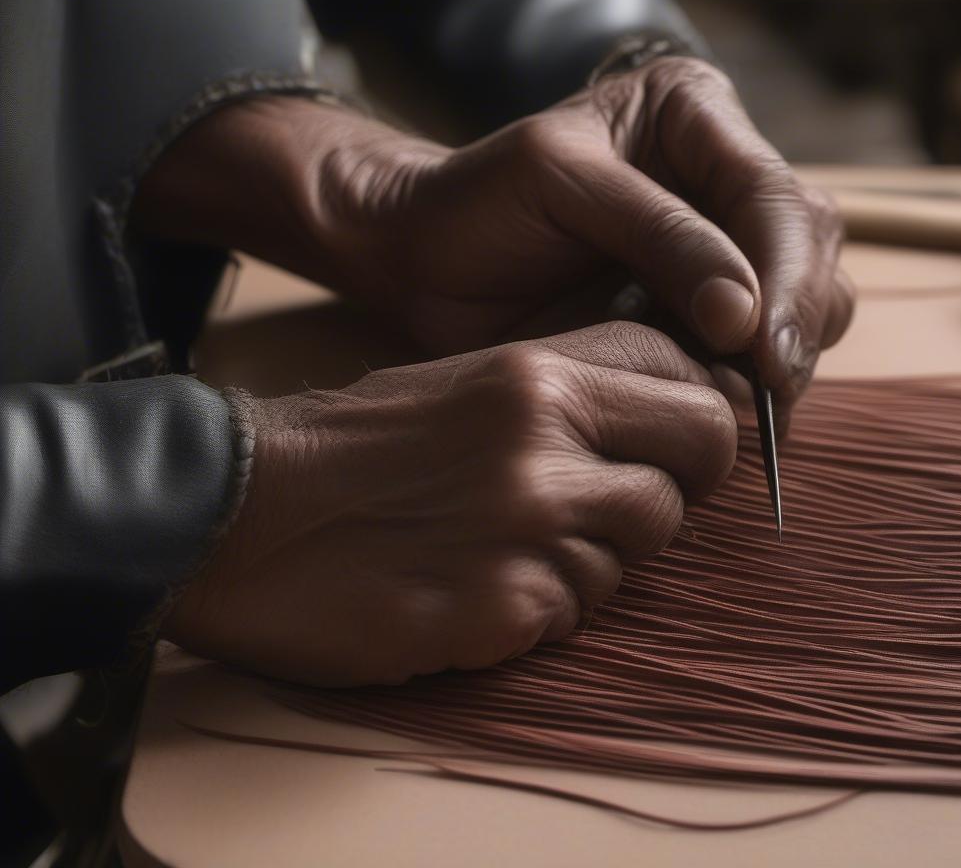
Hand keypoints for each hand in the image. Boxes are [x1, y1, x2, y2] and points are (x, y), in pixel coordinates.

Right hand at [163, 323, 735, 686]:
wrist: (240, 511)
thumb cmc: (353, 447)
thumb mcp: (464, 383)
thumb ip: (570, 392)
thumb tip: (664, 420)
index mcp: (537, 371)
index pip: (689, 375)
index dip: (695, 412)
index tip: (673, 440)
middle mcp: (547, 437)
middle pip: (699, 456)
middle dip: (671, 485)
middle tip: (613, 503)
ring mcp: (531, 524)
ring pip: (644, 545)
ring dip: (597, 555)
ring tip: (513, 547)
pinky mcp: (505, 606)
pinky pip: (580, 611)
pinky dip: (546, 606)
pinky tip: (478, 587)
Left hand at [316, 58, 852, 417]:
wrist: (424, 257)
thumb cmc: (475, 203)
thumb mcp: (555, 181)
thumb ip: (659, 233)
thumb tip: (745, 315)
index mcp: (692, 113)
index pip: (773, 194)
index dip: (782, 275)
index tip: (760, 347)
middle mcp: (719, 172)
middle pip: (810, 245)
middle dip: (797, 319)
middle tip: (767, 389)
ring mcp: (717, 243)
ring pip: (808, 295)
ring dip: (788, 353)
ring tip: (746, 401)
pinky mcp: (697, 306)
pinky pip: (758, 344)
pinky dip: (754, 379)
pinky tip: (724, 404)